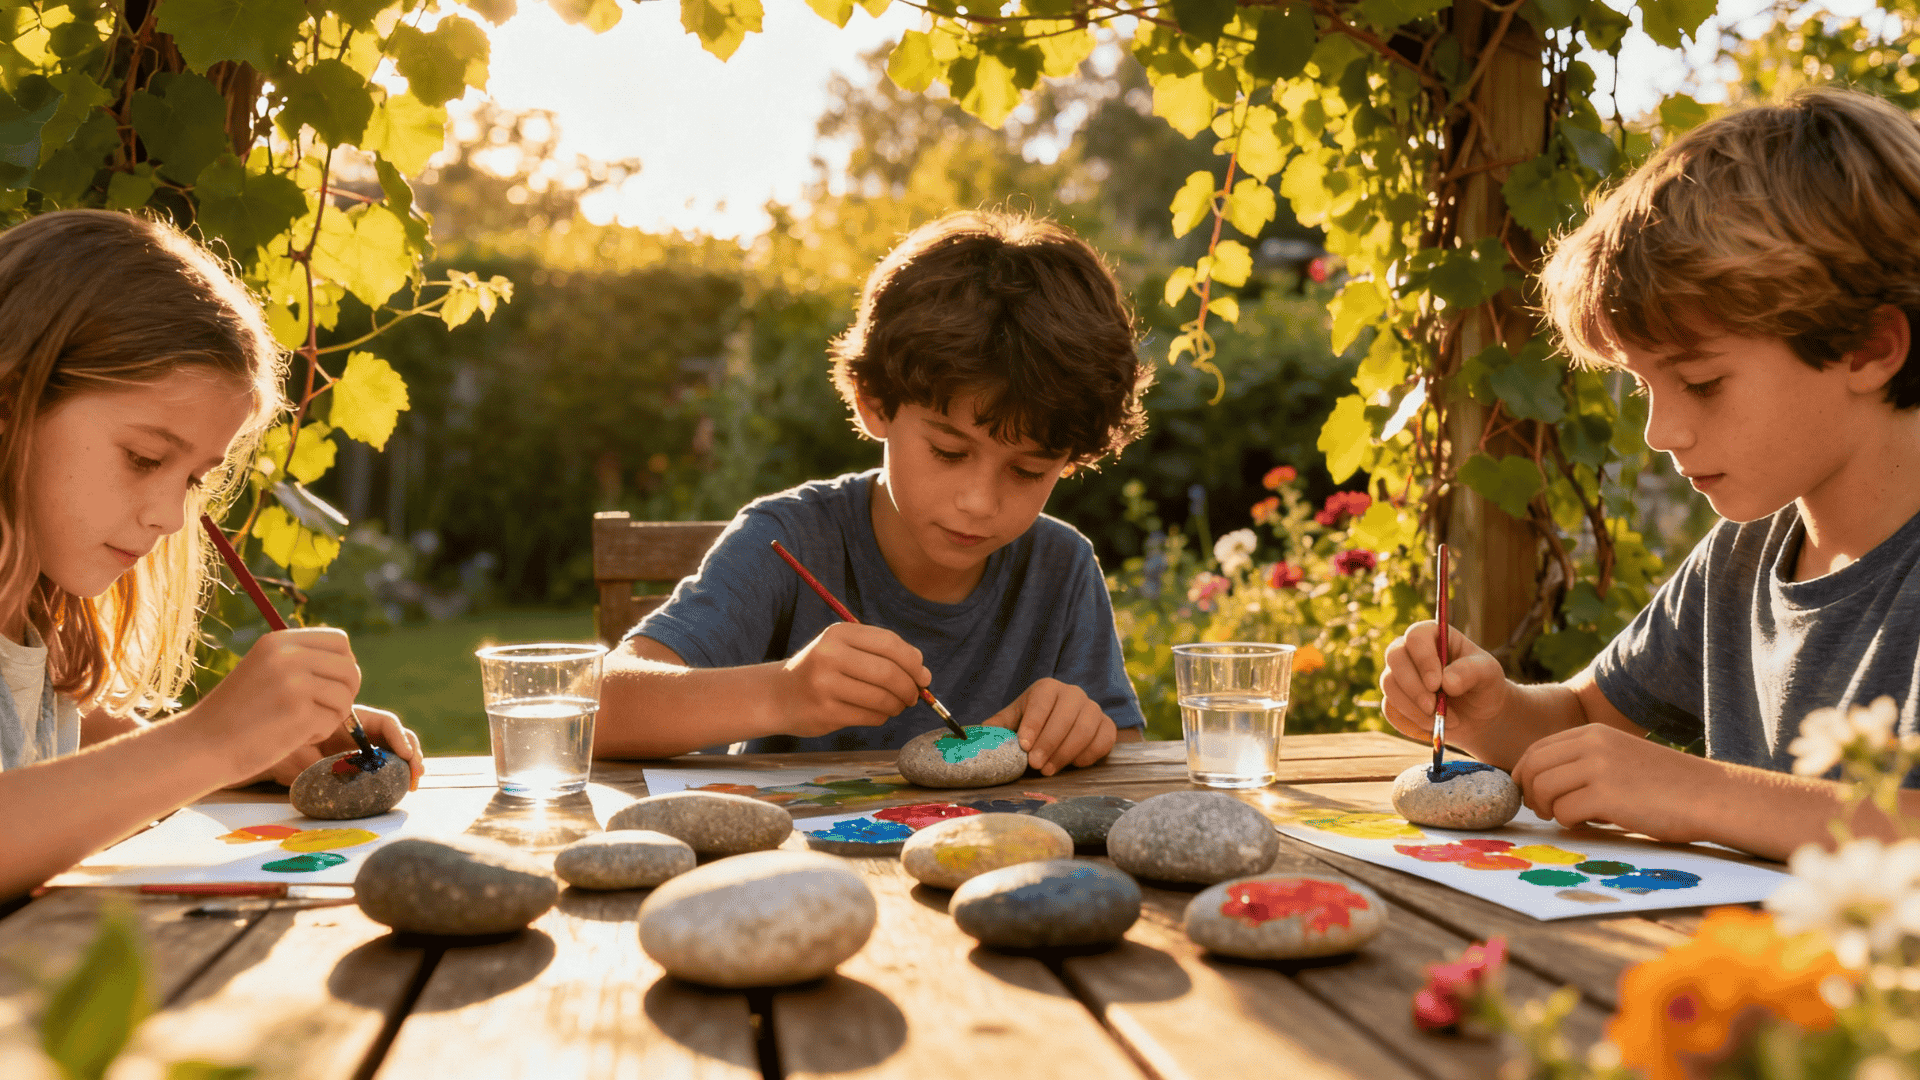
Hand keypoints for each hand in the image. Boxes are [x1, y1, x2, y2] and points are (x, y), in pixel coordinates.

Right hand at [186, 627, 361, 785]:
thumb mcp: (264, 671)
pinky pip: (334, 720)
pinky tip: (293, 737)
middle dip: (345, 693)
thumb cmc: (236, 716)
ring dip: (332, 716)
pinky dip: (320, 733)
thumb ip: (300, 662)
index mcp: (278, 641)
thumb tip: (350, 666)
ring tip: (302, 725)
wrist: (201, 746)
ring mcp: (294, 682)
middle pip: (350, 668)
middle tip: (323, 711)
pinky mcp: (299, 711)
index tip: (329, 685)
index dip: (343, 665)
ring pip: (345, 695)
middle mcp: (288, 655)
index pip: (339, 641)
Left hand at [255, 705, 425, 788]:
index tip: (406, 755)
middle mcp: (361, 733)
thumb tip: (334, 767)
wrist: (272, 757)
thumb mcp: (297, 749)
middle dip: (412, 753)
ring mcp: (363, 749)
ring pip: (395, 753)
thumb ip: (316, 756)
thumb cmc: (282, 747)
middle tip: (417, 773)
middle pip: (397, 737)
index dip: (399, 737)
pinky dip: (396, 778)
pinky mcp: (362, 766)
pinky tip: (403, 788)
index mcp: (349, 720)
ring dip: (410, 766)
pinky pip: (384, 769)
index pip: (384, 722)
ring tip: (414, 783)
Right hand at [777, 622, 930, 736]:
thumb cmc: (821, 670)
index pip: (889, 643)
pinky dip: (882, 716)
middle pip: (888, 672)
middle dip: (909, 687)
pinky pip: (870, 716)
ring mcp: (826, 685)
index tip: (923, 676)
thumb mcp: (843, 648)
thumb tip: (922, 671)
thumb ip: (881, 653)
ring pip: (882, 698)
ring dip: (897, 705)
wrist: (778, 695)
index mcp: (839, 634)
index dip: (913, 661)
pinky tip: (877, 712)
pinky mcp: (826, 712)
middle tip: (914, 696)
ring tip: (896, 705)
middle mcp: (830, 655)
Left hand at [982, 678, 1115, 775]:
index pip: (1042, 702)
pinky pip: (1104, 739)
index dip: (1034, 724)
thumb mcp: (1013, 719)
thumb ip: (997, 726)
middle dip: (1049, 743)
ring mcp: (1093, 709)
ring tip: (1048, 769)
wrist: (1061, 720)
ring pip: (1085, 729)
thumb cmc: (1032, 722)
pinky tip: (1073, 764)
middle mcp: (1073, 693)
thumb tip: (972, 736)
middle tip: (1035, 765)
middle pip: (1066, 717)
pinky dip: (1089, 754)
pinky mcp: (1107, 725)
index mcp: (1047, 688)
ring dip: (1066, 752)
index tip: (1024, 745)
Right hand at [1379, 620, 1510, 746]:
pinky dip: (1412, 722)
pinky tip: (1433, 726)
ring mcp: (1398, 675)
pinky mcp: (1393, 700)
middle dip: (1413, 687)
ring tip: (1443, 720)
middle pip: (1394, 657)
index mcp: (1432, 636)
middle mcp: (1409, 651)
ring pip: (1389, 686)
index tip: (1436, 684)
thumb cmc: (1483, 686)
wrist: (1478, 716)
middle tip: (1433, 708)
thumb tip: (1446, 682)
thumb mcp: (1488, 674)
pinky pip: (1390, 710)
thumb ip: (1471, 672)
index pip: (1416, 637)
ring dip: (1414, 708)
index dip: (1423, 659)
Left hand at [1510, 725, 1713, 842]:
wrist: (1711, 796)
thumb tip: (1539, 786)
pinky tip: (1588, 823)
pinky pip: (1563, 812)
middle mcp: (1591, 744)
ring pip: (1542, 789)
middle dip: (1529, 793)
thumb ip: (1583, 763)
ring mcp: (1597, 768)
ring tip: (1567, 818)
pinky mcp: (1606, 795)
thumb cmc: (1666, 785)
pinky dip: (1568, 822)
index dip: (1526, 775)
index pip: (1537, 749)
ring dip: (1548, 809)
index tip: (1531, 794)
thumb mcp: (1619, 758)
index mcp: (1593, 732)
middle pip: (1533, 768)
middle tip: (1543, 811)